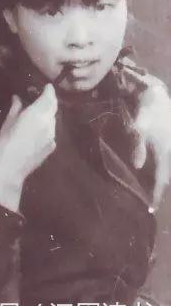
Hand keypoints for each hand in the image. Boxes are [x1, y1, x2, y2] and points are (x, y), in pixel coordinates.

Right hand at [0, 84, 57, 211]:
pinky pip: (51, 131)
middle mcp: (48, 123)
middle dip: (50, 100)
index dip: (49, 90)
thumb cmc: (5, 143)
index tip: (47, 86)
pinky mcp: (52, 146)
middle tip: (42, 96)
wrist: (10, 170)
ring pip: (53, 119)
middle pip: (54, 107)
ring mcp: (52, 135)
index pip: (49, 97)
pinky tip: (37, 129)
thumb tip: (18, 98)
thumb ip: (16, 108)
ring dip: (48, 113)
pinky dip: (46, 126)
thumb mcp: (8, 122)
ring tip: (38, 112)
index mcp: (36, 114)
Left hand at [133, 82, 170, 207]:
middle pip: (167, 176)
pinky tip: (158, 169)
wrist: (157, 96)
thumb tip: (137, 166)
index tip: (152, 209)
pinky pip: (166, 160)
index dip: (157, 195)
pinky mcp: (168, 142)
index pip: (162, 179)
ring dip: (163, 178)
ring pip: (168, 168)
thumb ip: (138, 146)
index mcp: (165, 152)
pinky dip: (164, 168)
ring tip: (155, 190)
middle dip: (161, 189)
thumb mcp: (140, 128)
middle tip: (153, 201)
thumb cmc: (147, 112)